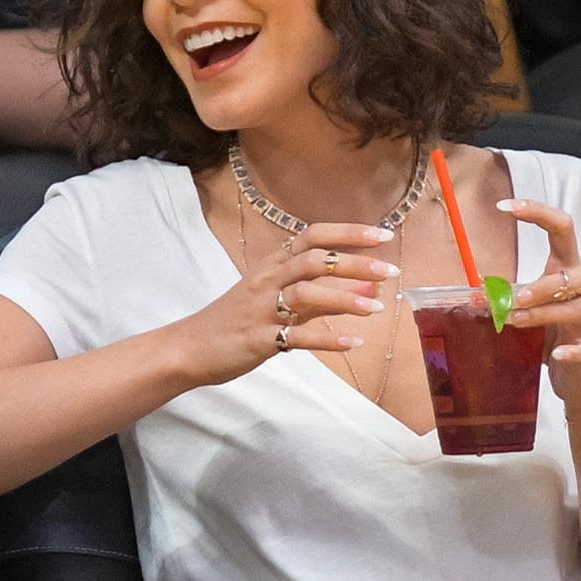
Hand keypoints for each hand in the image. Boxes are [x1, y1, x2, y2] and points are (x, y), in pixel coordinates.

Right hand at [173, 220, 397, 385]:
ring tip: (375, 308)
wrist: (191, 348)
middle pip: (314, 260)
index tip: (383, 235)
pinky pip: (296, 337)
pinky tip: (352, 343)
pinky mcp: (258, 339)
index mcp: (273, 265)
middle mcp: (267, 280)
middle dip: (355, 262)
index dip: (349, 233)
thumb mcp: (278, 301)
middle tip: (390, 270)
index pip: (313, 236)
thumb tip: (366, 286)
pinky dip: (327, 339)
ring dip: (343, 298)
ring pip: (305, 294)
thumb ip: (321, 295)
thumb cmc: (238, 321)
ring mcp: (261, 309)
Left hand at [501, 195, 580, 413]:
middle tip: (511, 297)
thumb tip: (474, 294)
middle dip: (540, 285)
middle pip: (571, 274)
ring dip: (543, 314)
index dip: (537, 212)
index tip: (504, 206)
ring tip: (515, 321)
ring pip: (575, 308)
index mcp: (567, 268)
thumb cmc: (554, 330)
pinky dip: (570, 351)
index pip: (561, 228)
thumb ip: (508, 295)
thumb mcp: (531, 306)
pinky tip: (556, 354)